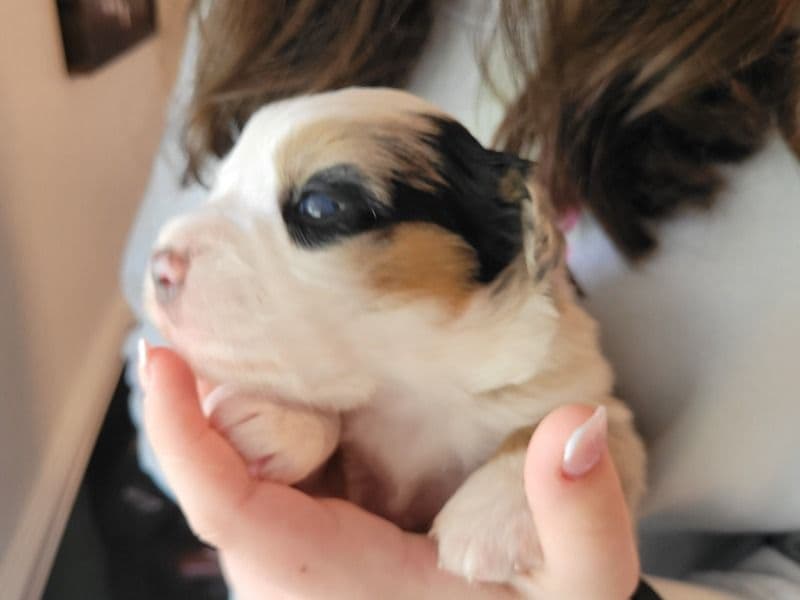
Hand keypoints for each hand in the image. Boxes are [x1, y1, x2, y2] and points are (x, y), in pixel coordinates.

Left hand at [140, 346, 639, 598]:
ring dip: (267, 393)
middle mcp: (285, 571)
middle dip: (240, 382)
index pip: (223, 504)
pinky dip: (291, 415)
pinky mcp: (305, 538)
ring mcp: (289, 554)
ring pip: (245, 456)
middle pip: (226, 458)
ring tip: (301, 327)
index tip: (159, 355)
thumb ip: (582, 523)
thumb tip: (575, 427)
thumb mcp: (577, 592)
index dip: (180, 429)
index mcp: (323, 579)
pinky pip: (272, 465)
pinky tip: (328, 382)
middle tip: (270, 304)